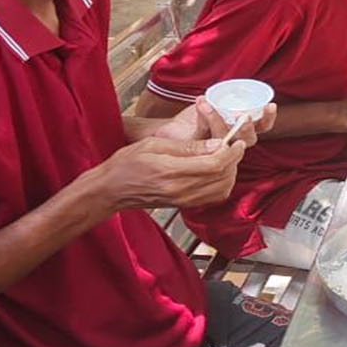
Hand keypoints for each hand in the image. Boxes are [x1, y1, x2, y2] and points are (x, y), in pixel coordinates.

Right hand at [87, 134, 245, 212]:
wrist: (110, 190)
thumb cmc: (127, 163)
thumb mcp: (154, 144)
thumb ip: (188, 147)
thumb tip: (216, 144)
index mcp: (173, 172)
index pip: (215, 164)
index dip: (232, 152)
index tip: (236, 140)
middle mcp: (181, 190)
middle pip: (223, 177)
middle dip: (234, 160)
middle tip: (233, 145)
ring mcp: (183, 200)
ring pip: (222, 189)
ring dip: (230, 172)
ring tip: (225, 156)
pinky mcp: (183, 206)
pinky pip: (213, 197)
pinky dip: (221, 184)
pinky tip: (216, 171)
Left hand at [152, 97, 275, 148]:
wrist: (168, 130)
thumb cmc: (195, 117)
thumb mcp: (215, 103)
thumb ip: (224, 98)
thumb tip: (235, 86)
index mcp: (242, 130)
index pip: (262, 127)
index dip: (268, 118)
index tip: (271, 105)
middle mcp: (233, 142)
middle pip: (249, 139)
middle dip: (247, 127)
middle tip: (243, 116)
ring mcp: (216, 149)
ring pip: (225, 141)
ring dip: (219, 121)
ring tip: (209, 104)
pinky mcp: (197, 151)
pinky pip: (204, 137)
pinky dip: (203, 118)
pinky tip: (201, 103)